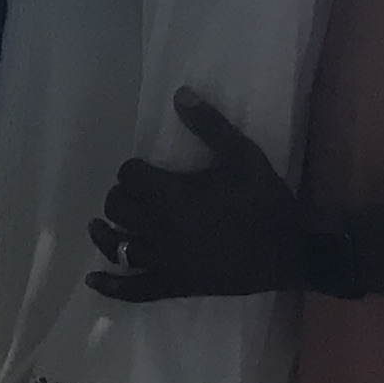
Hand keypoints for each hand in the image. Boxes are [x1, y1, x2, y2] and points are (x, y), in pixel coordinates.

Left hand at [88, 89, 307, 301]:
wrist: (291, 249)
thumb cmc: (266, 200)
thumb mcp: (242, 154)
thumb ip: (209, 124)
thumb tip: (179, 92)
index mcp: (170, 193)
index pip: (129, 175)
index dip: (133, 170)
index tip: (143, 170)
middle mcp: (158, 227)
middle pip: (117, 207)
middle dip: (119, 197)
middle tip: (131, 194)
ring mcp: (163, 259)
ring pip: (116, 245)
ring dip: (104, 233)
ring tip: (99, 225)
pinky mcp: (173, 284)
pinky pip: (133, 289)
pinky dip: (109, 285)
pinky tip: (92, 278)